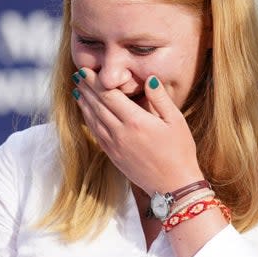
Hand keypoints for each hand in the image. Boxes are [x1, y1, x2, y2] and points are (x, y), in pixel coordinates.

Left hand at [72, 70, 201, 195]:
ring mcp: (114, 146)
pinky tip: (86, 112)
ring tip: (77, 90)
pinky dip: (88, 120)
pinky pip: (96, 133)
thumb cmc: (180, 151)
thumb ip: (160, 98)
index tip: (86, 70)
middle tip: (78, 74)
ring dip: (84, 103)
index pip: (109, 96)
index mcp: (136, 121)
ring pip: (93, 120)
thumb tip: (149, 78)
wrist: (173, 186)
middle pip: (97, 106)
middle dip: (87, 88)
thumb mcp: (176, 121)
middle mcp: (120, 133)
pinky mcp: (113, 156)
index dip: (95, 81)